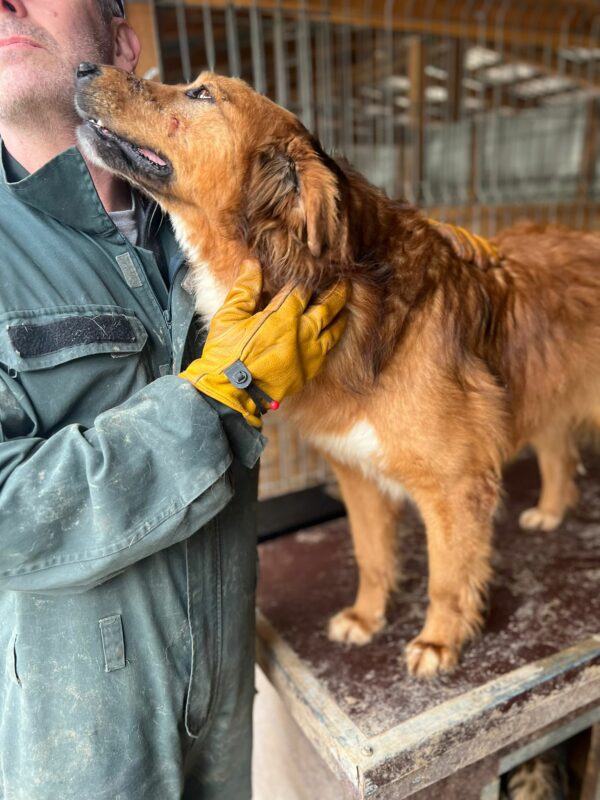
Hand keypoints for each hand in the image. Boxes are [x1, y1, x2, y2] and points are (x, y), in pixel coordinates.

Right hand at [180, 259, 348, 426]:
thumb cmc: (225, 355)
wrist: (231, 394)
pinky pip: (328, 351)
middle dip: (337, 292)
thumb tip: (252, 265)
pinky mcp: (309, 372)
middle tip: (345, 283)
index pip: (302, 290)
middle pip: (328, 307)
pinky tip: (333, 334)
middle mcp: (301, 333)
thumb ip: (245, 290)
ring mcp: (308, 354)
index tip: (313, 272)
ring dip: (340, 315)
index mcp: (282, 316)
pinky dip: (333, 338)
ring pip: (334, 330)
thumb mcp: (229, 317)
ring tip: (344, 307)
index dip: (307, 280)